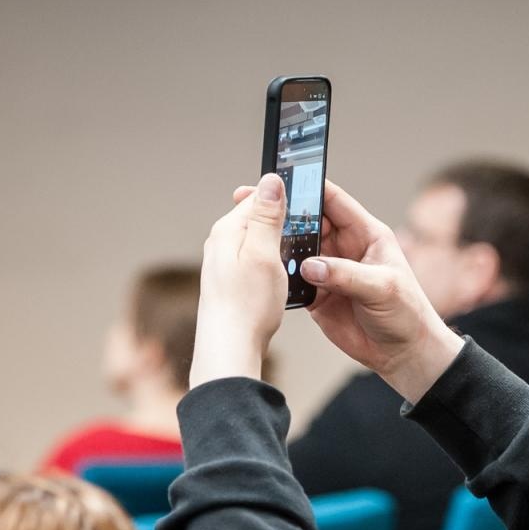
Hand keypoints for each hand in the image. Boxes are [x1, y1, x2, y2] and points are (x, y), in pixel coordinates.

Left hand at [192, 173, 289, 386]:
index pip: (259, 197)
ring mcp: (224, 264)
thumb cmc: (247, 305)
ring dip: (279, 250)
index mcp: (227, 230)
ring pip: (258, 243)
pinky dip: (271, 268)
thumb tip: (271, 180)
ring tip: (291, 266)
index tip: (308, 208)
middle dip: (283, 227)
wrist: (229, 349)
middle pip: (259, 220)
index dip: (285, 201)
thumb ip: (266, 216)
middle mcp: (221, 244)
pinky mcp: (230, 284)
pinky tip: (279, 283)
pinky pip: (255, 264)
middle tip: (304, 241)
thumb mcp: (264, 253)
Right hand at [230, 180, 463, 402]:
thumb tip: (310, 266)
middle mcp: (345, 248)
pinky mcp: (318, 295)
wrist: (403, 353)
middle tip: (253, 206)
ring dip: (277, 244)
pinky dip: (279, 276)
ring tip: (251, 237)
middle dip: (283, 213)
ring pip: (297, 249)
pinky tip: (261, 271)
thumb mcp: (381, 287)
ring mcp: (329, 271)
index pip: (333, 200)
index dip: (309, 187)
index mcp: (365, 234)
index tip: (282, 180)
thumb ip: (346, 274)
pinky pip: (293, 280)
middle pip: (308, 221)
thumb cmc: (406, 313)